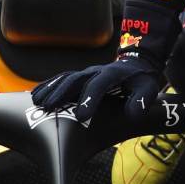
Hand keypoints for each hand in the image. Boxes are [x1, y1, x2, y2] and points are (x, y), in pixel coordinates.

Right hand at [30, 52, 162, 123]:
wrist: (136, 66)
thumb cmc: (141, 82)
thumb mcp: (149, 90)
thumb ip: (142, 101)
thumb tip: (133, 114)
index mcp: (113, 74)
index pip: (99, 85)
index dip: (89, 99)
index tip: (80, 116)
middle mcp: (96, 71)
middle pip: (76, 79)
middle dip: (61, 92)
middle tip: (47, 107)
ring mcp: (86, 73)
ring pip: (65, 78)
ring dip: (50, 89)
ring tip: (36, 102)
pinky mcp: (80, 77)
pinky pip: (62, 79)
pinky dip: (48, 86)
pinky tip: (36, 95)